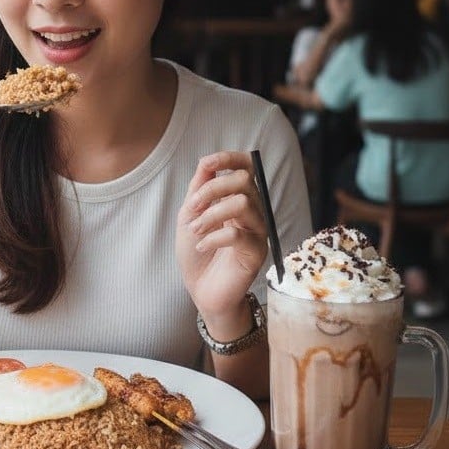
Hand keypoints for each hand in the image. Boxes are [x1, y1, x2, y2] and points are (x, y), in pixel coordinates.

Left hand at [176, 151, 268, 335]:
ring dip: (211, 215)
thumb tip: (206, 162)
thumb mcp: (190, 216)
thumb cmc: (197, 254)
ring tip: (195, 231)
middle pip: (244, 181)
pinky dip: (213, 238)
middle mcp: (253, 212)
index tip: (207, 163)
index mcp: (237, 199)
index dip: (229, 158)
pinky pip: (238, 234)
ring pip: (243, 203)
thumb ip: (199, 190)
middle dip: (211, 190)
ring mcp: (258, 232)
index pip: (246, 167)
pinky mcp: (257, 253)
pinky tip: (202, 246)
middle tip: (192, 209)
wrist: (202, 290)